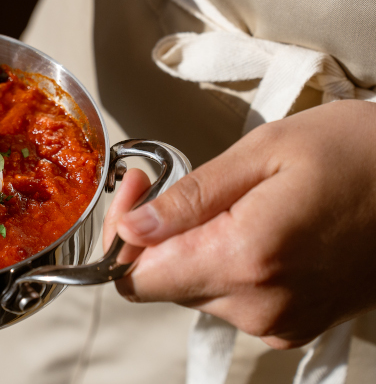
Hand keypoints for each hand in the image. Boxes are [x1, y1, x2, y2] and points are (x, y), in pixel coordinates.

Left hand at [103, 100, 375, 348]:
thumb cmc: (362, 153)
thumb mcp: (265, 152)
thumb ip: (190, 198)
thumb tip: (132, 229)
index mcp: (246, 258)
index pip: (139, 278)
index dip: (122, 234)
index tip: (137, 190)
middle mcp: (260, 304)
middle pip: (164, 285)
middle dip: (153, 235)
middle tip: (167, 184)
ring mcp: (281, 319)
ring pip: (195, 290)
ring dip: (191, 247)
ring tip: (225, 201)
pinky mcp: (296, 322)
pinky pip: (232, 298)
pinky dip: (223, 263)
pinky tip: (246, 226)